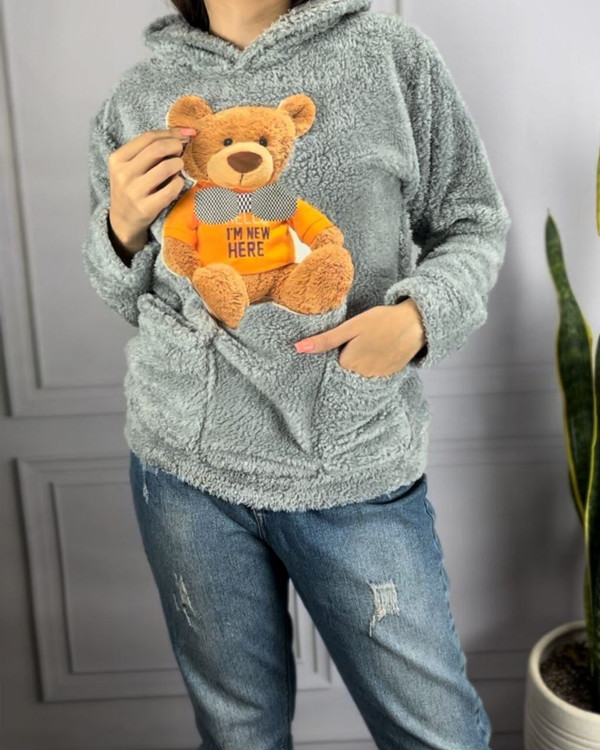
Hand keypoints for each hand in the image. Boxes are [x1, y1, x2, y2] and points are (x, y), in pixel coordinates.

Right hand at [107, 126, 196, 264]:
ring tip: (179, 167)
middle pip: (157, 149)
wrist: (123, 220)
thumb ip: (148, 151)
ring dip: (179, 165)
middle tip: (182, 151)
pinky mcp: (146, 208)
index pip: (148, 137)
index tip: (186, 134)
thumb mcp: (130, 166)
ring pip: (167, 167)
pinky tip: (177, 182)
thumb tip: (182, 134)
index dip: (171, 133)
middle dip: (176, 146)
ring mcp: (134, 192)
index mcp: (117, 158)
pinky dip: (179, 183)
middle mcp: (123, 174)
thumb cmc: (132, 187)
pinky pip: (171, 189)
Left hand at [294, 299, 426, 376]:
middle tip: (355, 343)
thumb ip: (325, 340)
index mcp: (349, 363)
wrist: (416, 323)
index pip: (331, 366)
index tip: (338, 345)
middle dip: (346, 361)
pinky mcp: (390, 375)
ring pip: (359, 375)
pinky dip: (373, 366)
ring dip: (360, 365)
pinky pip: (374, 375)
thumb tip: (298, 348)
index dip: (332, 355)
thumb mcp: (351, 327)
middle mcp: (362, 375)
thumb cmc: (381, 320)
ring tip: (367, 346)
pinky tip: (378, 352)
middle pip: (345, 372)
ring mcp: (377, 377)